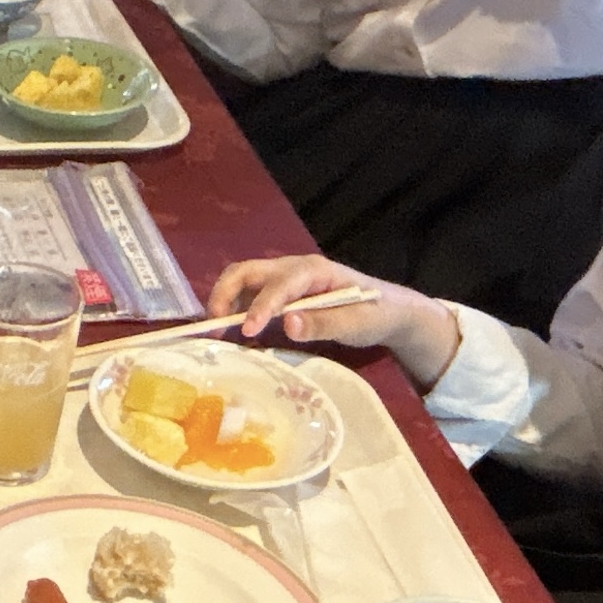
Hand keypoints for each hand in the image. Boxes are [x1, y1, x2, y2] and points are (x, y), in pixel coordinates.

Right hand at [206, 253, 463, 385]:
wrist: (388, 310)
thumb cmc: (375, 315)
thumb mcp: (357, 324)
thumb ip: (324, 324)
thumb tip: (288, 324)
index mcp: (314, 271)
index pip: (280, 283)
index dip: (260, 305)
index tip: (246, 330)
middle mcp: (293, 268)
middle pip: (247, 271)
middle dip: (225, 294)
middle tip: (214, 326)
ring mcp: (284, 279)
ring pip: (242, 280)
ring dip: (225, 302)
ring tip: (218, 333)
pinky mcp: (280, 293)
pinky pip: (249, 295)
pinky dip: (235, 311)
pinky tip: (233, 334)